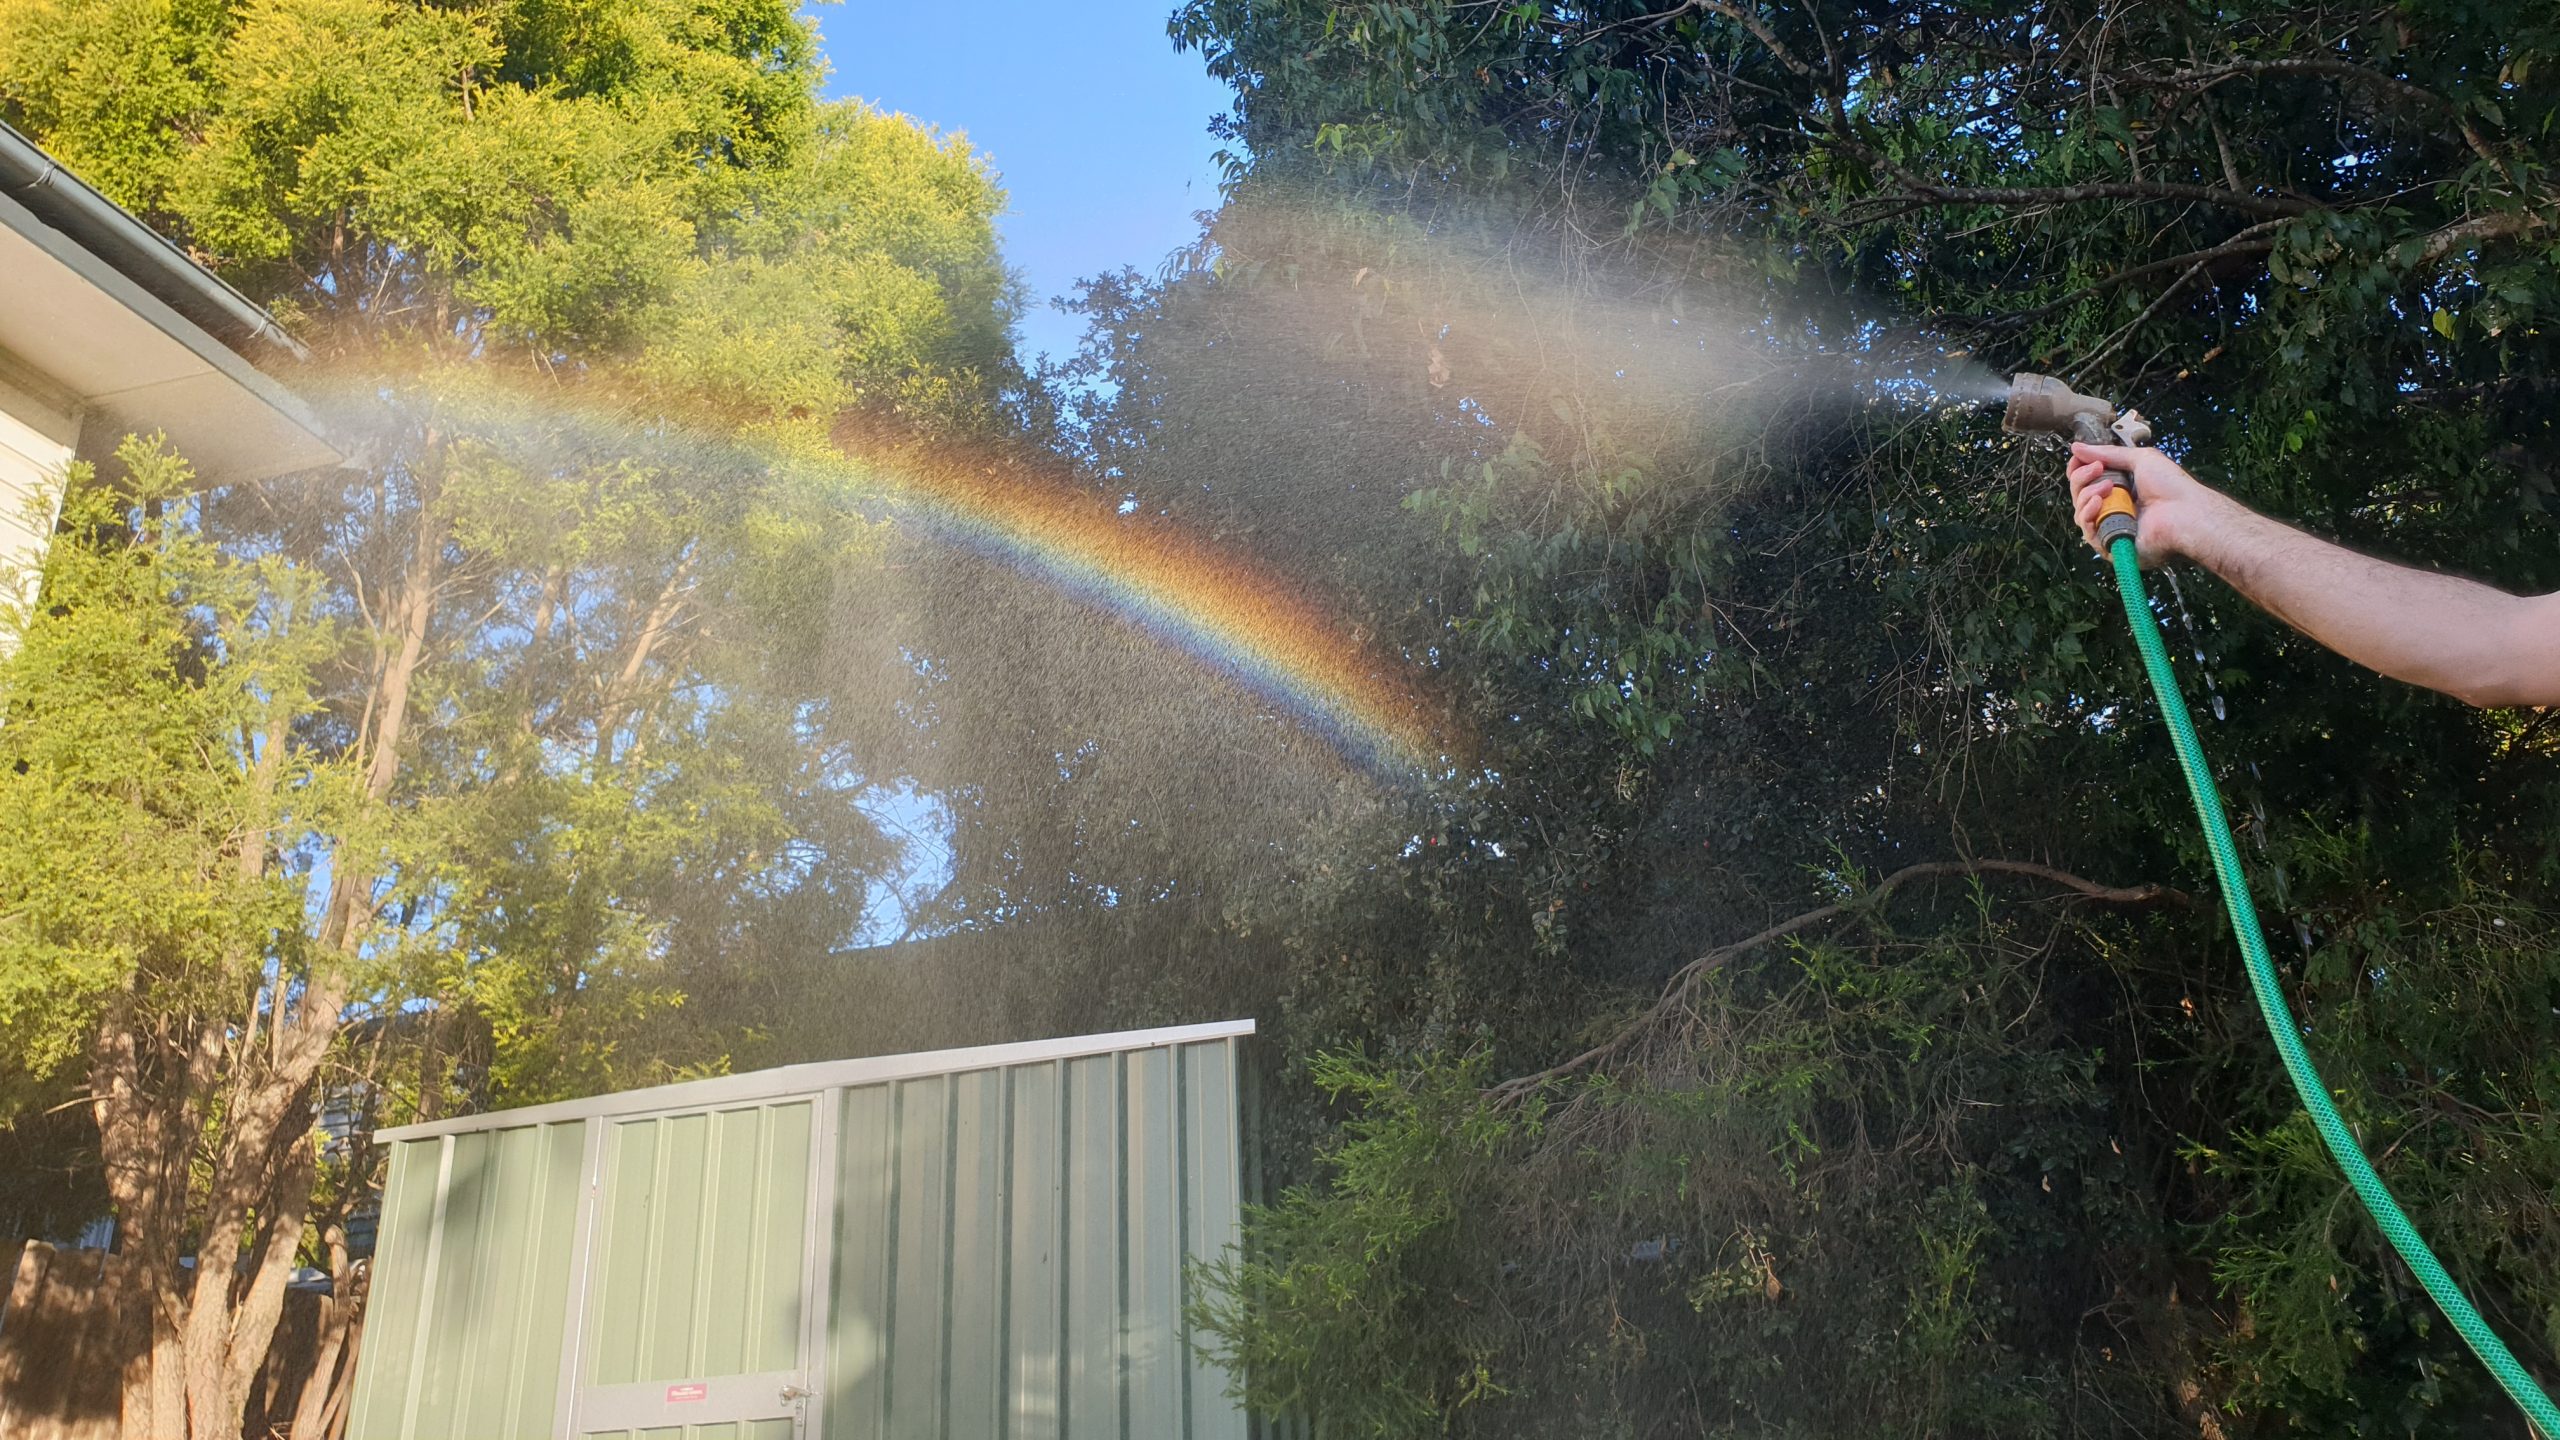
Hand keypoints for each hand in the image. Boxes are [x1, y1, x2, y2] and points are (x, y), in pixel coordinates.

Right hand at [2066, 442, 2228, 567]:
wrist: (2185, 513)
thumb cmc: (2172, 488)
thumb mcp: (2141, 459)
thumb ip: (2108, 453)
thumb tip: (2077, 447)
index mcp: (2120, 489)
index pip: (2087, 481)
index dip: (2079, 469)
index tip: (2078, 458)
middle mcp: (2113, 508)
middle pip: (2079, 494)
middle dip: (2082, 478)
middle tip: (2097, 469)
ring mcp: (2110, 527)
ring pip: (2079, 512)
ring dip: (2087, 494)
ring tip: (2108, 487)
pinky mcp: (2110, 545)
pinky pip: (2087, 531)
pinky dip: (2088, 514)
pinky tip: (2100, 502)